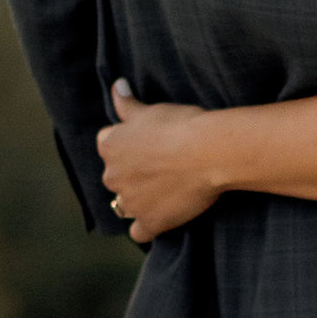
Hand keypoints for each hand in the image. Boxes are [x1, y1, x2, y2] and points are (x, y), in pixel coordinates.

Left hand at [98, 81, 225, 241]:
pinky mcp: (150, 222)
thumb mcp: (150, 109)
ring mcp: (130, 202)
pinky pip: (139, 232)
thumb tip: (116, 85)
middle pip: (116, 176)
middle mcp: (112, 175)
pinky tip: (159, 219)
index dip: (128, 145)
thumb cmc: (181, 125)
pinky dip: (146, 227)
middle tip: (162, 166)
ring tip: (165, 190)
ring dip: (139, 200)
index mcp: (110, 146)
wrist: (209, 152)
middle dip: (132, 174)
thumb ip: (126, 102)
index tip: (148, 144)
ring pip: (125, 204)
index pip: (108, 144)